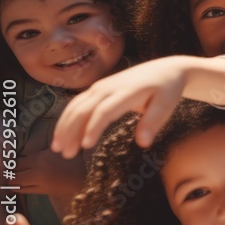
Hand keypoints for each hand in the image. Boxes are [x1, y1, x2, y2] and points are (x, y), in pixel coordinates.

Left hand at [15, 150, 84, 196]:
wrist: (86, 176)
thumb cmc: (74, 160)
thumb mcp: (59, 149)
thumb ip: (44, 149)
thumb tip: (34, 145)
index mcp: (39, 157)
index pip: (17, 162)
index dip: (12, 163)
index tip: (10, 164)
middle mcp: (37, 170)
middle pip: (15, 173)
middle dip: (11, 173)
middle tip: (8, 173)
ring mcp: (39, 182)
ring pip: (18, 183)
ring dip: (13, 182)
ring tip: (10, 180)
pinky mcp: (44, 191)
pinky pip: (25, 191)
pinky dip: (18, 189)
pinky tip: (15, 189)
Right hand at [51, 57, 190, 158]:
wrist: (164, 70)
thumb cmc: (166, 89)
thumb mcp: (166, 105)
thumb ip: (154, 122)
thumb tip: (144, 144)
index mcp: (127, 91)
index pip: (106, 110)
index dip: (94, 127)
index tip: (85, 145)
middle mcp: (109, 87)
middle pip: (84, 109)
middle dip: (72, 131)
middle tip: (66, 154)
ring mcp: (101, 87)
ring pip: (76, 106)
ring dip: (65, 126)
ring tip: (58, 149)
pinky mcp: (97, 89)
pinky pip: (77, 104)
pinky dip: (67, 119)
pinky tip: (62, 136)